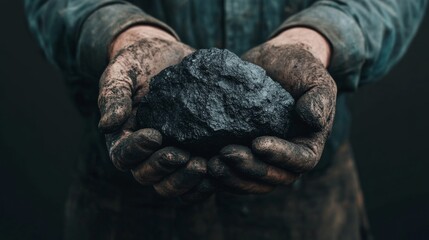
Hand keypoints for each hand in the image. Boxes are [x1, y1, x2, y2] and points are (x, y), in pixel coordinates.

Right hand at [98, 26, 211, 199]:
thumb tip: (106, 125)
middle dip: (164, 169)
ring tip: (203, 165)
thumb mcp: (122, 72)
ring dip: (186, 181)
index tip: (155, 135)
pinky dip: (206, 181)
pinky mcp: (195, 152)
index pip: (123, 155)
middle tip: (183, 156)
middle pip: (148, 177)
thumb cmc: (140, 63)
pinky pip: (197, 179)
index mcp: (125, 138)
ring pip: (172, 184)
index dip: (137, 150)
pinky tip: (218, 168)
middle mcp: (147, 153)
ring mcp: (171, 154)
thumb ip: (114, 95)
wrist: (168, 56)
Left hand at [208, 28, 336, 193]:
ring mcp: (261, 159)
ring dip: (231, 177)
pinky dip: (218, 175)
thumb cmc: (299, 69)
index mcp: (307, 145)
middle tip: (226, 154)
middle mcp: (285, 158)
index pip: (300, 160)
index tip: (258, 143)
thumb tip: (313, 119)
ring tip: (210, 164)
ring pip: (250, 181)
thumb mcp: (314, 78)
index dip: (280, 156)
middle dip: (249, 169)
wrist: (274, 61)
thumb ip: (319, 98)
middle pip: (272, 178)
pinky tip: (200, 165)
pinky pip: (232, 172)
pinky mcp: (241, 153)